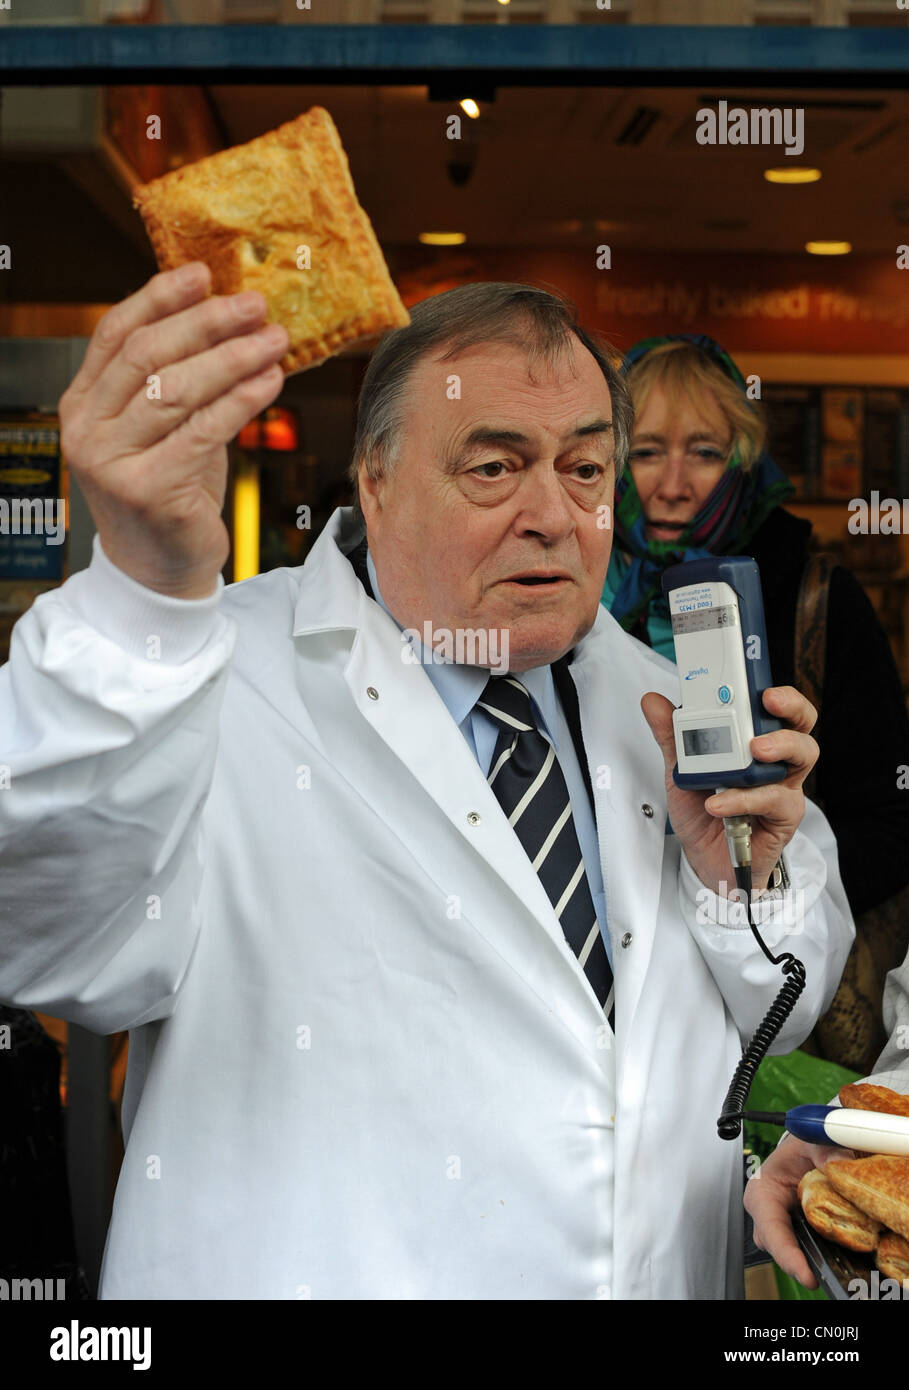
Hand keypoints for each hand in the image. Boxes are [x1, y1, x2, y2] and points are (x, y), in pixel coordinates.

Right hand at [59, 263, 288, 597]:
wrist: (159, 571)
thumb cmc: (169, 491)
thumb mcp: (163, 429)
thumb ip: (176, 378)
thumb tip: (227, 315)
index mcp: (83, 404)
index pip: (116, 334)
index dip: (159, 298)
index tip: (203, 274)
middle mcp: (87, 430)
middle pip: (148, 354)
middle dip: (206, 322)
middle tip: (254, 305)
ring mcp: (112, 463)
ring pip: (177, 389)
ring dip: (233, 357)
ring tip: (274, 340)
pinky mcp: (149, 491)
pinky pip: (203, 431)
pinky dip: (241, 400)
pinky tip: (271, 381)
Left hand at [641, 685, 818, 895]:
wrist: (705, 862)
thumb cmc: (703, 812)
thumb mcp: (680, 771)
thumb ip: (672, 737)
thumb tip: (654, 700)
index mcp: (755, 741)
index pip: (773, 706)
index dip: (771, 686)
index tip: (751, 672)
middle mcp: (776, 760)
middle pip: (803, 722)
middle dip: (791, 705)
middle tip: (769, 700)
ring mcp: (784, 787)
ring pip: (804, 754)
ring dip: (779, 746)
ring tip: (754, 750)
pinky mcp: (784, 817)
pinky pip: (774, 799)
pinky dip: (744, 798)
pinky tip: (719, 802)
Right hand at [744, 1137, 853, 1287]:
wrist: (807, 1149)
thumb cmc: (800, 1146)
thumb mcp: (810, 1142)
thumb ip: (824, 1151)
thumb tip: (838, 1166)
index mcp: (763, 1191)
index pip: (769, 1227)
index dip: (786, 1253)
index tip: (805, 1273)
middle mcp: (769, 1214)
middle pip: (779, 1247)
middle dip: (798, 1262)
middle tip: (819, 1276)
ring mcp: (785, 1227)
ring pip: (794, 1251)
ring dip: (812, 1259)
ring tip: (834, 1266)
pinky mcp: (802, 1234)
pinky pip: (810, 1249)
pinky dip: (824, 1254)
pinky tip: (841, 1254)